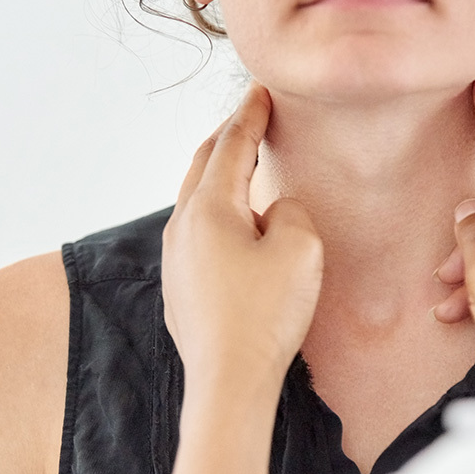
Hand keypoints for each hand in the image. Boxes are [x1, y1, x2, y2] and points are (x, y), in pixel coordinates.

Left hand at [162, 82, 323, 407]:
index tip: (260, 91)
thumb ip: (289, 211)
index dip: (250, 115)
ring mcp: (175, 260)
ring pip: (196, 201)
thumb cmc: (265, 316)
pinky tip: (235, 227)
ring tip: (243, 166)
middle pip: (203, 166)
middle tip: (250, 118)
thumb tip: (271, 211)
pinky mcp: (180, 289)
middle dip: (227, 138)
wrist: (228, 382)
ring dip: (220, 177)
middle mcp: (181, 228)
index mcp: (208, 208)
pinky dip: (217, 214)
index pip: (230, 145)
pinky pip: (198, 235)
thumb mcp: (299, 248)